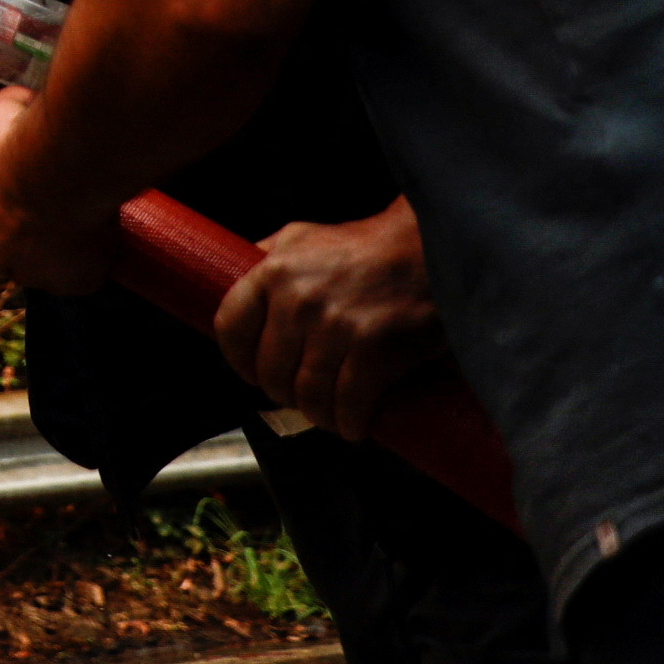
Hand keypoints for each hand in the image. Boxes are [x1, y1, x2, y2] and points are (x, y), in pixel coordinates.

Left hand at [0, 86, 114, 295]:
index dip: (13, 206)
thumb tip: (19, 102)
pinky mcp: (74, 282)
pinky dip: (98, 256)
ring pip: (52, 266)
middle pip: (16, 250)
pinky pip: (88, 274)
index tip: (35, 189)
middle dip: (37, 232)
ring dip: (66, 246)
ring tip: (86, 212)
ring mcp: (34, 275)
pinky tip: (104, 228)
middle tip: (63, 202)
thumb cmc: (22, 141)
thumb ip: (5, 111)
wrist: (56, 168)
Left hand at [215, 199, 440, 441]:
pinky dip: (348, 424)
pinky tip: (353, 425)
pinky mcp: (375, 351)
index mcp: (274, 273)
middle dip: (282, 394)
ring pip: (308, 396)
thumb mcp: (301, 238)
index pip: (231, 329)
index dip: (239, 360)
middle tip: (299, 396)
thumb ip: (266, 257)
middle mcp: (299, 301)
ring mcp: (336, 328)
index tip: (252, 372)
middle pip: (270, 372)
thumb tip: (230, 274)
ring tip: (328, 415)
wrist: (433, 246)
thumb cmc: (364, 246)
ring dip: (318, 416)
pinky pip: (348, 405)